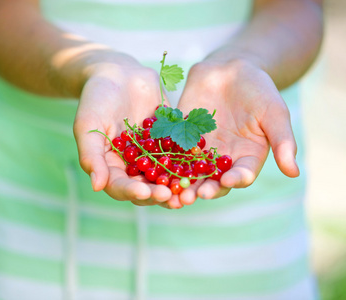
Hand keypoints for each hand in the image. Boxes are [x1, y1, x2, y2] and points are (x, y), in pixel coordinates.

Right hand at [73, 51, 182, 207]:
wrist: (119, 73)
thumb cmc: (97, 98)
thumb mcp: (87, 125)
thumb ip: (91, 155)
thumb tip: (98, 186)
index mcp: (111, 166)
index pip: (120, 186)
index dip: (132, 191)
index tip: (145, 192)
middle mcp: (133, 166)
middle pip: (146, 187)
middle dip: (158, 194)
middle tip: (171, 197)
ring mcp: (153, 155)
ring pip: (166, 176)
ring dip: (176, 186)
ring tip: (188, 192)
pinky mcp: (170, 141)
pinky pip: (181, 154)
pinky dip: (190, 162)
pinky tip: (200, 166)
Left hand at [176, 59, 298, 204]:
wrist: (231, 70)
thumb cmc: (258, 90)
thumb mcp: (274, 112)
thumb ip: (283, 140)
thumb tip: (294, 173)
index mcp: (246, 157)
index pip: (241, 174)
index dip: (235, 180)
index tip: (227, 182)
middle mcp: (222, 159)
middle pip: (212, 180)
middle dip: (203, 189)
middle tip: (192, 197)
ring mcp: (200, 150)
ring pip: (190, 171)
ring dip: (181, 182)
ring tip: (173, 191)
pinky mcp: (181, 137)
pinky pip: (172, 150)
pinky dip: (164, 160)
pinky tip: (155, 166)